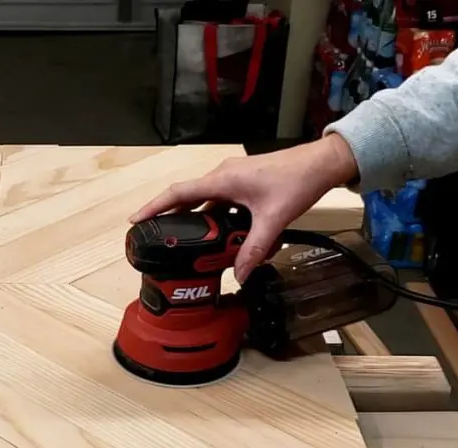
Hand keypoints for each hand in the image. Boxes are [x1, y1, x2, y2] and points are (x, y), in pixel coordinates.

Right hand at [129, 134, 359, 282]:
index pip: (178, 194)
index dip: (154, 207)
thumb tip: (239, 274)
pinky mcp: (245, 183)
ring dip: (199, 221)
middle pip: (188, 199)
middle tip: (159, 239)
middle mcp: (223, 175)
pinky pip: (222, 201)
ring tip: (190, 244)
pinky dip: (217, 218)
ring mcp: (234, 178)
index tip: (135, 220)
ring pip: (207, 202)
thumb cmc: (297, 180)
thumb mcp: (273, 219)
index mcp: (223, 179)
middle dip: (172, 219)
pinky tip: (225, 236)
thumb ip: (254, 249)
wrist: (322, 163)